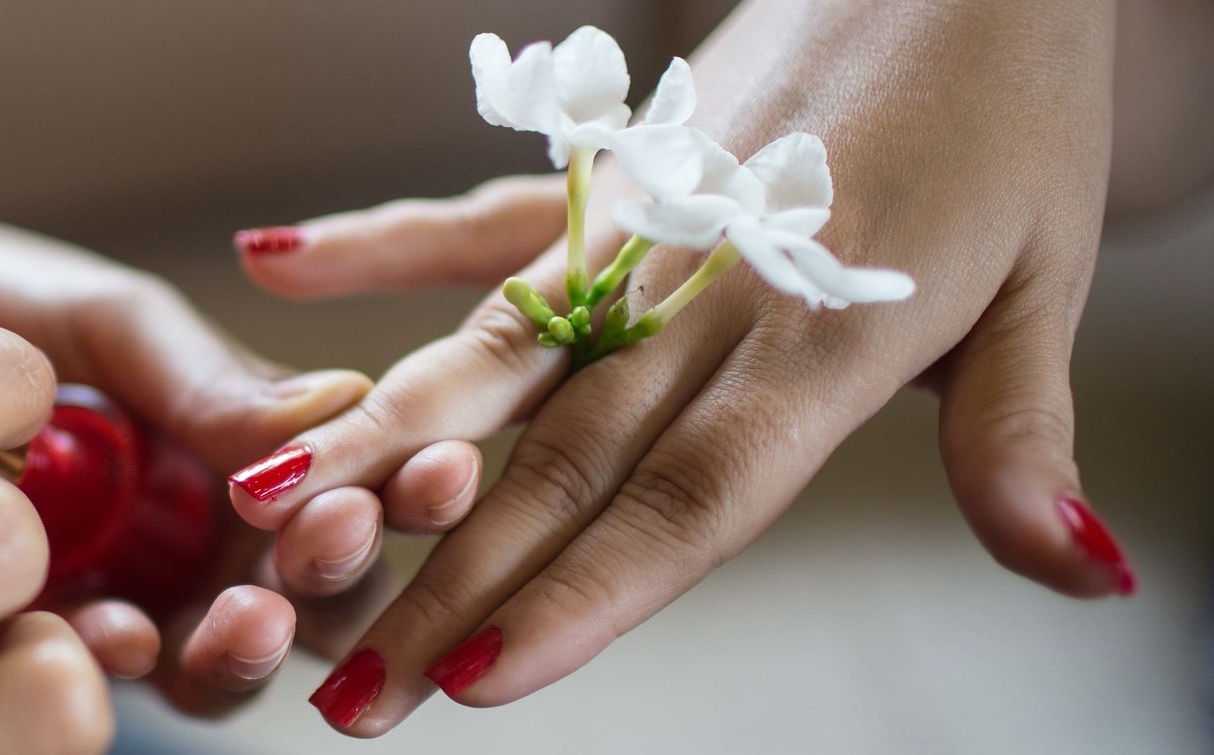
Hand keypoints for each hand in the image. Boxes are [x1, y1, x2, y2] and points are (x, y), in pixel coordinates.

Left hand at [0, 219, 393, 714]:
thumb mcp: (93, 317)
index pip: (346, 490)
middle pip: (301, 599)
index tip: (427, 473)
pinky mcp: (13, 651)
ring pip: (213, 667)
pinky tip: (107, 634)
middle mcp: (184, 543)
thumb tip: (337, 408)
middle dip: (328, 582)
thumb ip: (197, 371)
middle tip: (322, 544)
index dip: (401, 493)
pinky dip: (107, 668)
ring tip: (235, 617)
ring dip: (240, 650)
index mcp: (228, 452)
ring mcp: (109, 602)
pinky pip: (79, 686)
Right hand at [233, 0, 1127, 734]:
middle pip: (560, 460)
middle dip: (449, 582)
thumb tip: (1083, 578)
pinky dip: (374, 243)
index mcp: (822, 334)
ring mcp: (638, 223)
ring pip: (488, 356)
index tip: (483, 676)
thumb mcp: (1047, 282)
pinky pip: (476, 220)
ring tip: (277, 517)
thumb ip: (1022, 441)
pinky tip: (274, 269)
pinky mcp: (607, 171)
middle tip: (354, 687)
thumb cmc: (1011, 109)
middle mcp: (704, 286)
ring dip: (381, 449)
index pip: (688, 496)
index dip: (583, 592)